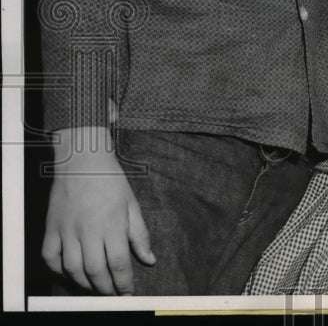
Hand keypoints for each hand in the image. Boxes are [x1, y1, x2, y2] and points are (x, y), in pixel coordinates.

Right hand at [41, 129, 155, 294]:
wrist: (83, 160)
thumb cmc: (111, 181)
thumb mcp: (132, 205)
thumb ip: (140, 235)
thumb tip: (149, 260)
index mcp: (112, 225)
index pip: (119, 263)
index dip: (124, 282)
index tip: (128, 292)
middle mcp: (88, 231)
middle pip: (96, 271)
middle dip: (105, 288)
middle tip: (112, 294)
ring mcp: (67, 230)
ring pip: (72, 269)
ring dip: (84, 283)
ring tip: (94, 287)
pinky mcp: (51, 228)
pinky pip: (50, 257)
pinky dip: (58, 270)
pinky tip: (69, 273)